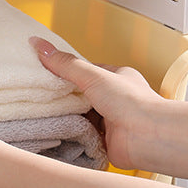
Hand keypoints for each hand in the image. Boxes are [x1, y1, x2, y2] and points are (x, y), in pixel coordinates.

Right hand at [29, 36, 165, 171]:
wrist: (148, 137)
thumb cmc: (131, 102)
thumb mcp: (93, 76)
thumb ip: (66, 64)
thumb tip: (39, 45)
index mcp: (117, 78)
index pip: (86, 72)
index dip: (66, 72)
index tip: (44, 74)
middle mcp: (114, 99)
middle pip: (81, 96)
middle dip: (64, 98)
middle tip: (40, 96)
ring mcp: (110, 121)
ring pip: (81, 117)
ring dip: (67, 118)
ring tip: (43, 115)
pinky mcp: (105, 142)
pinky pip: (82, 137)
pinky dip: (72, 136)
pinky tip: (57, 132)